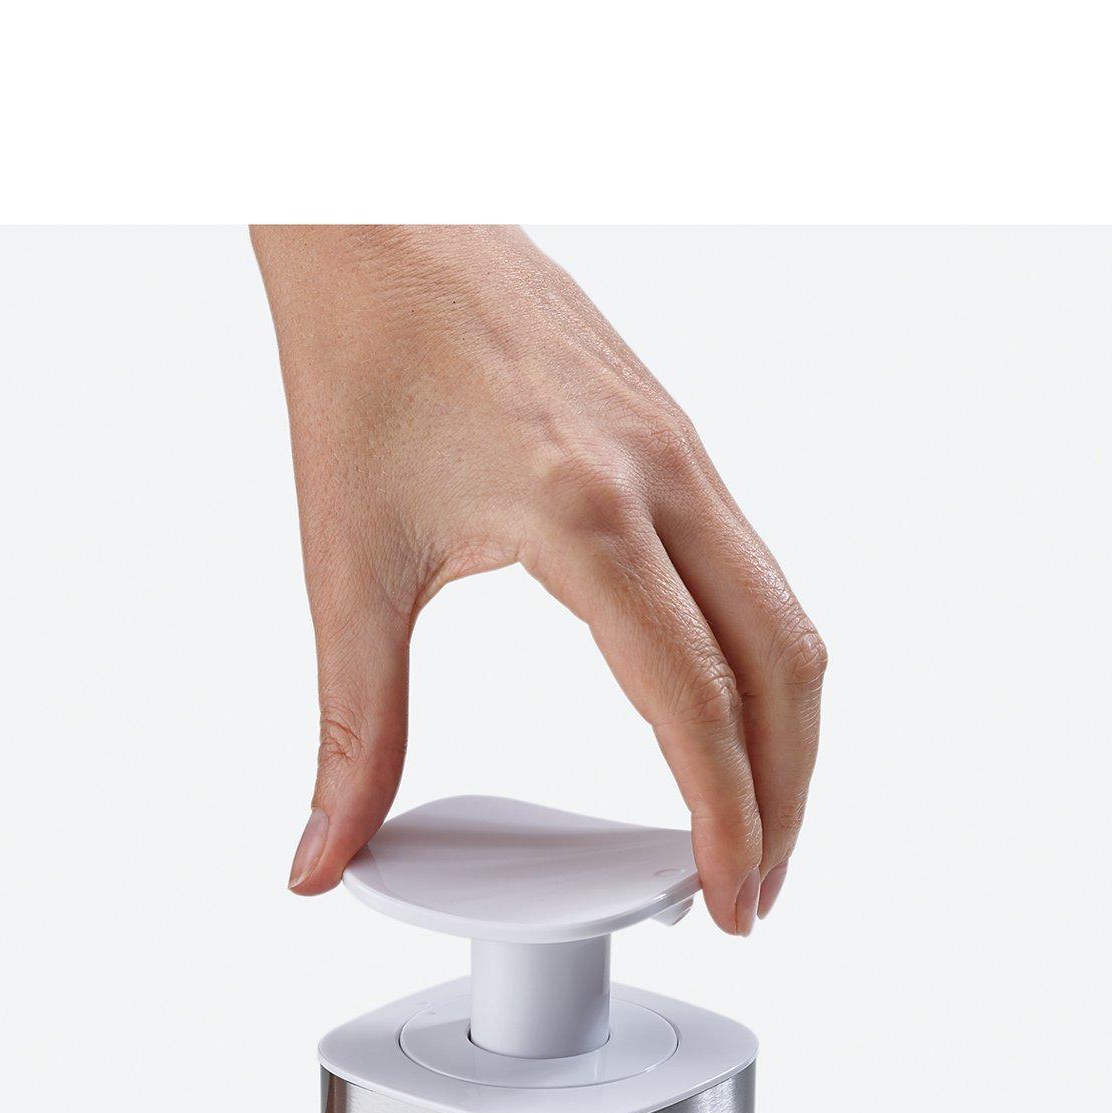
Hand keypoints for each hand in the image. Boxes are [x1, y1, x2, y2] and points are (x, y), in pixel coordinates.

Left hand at [252, 224, 825, 933]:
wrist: (383, 213)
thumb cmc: (363, 355)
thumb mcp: (344, 565)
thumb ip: (351, 730)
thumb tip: (323, 854)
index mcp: (583, 511)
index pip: (691, 700)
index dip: (723, 818)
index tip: (727, 899)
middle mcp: (660, 478)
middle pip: (781, 671)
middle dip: (783, 799)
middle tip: (752, 894)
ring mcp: (685, 454)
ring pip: (787, 621)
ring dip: (788, 738)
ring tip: (752, 829)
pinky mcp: (682, 441)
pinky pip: (759, 575)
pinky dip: (766, 668)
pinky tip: (728, 720)